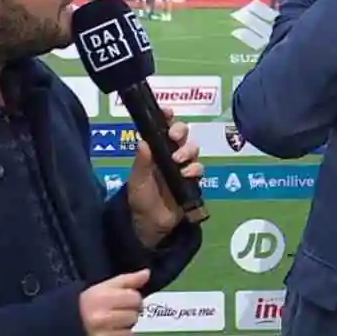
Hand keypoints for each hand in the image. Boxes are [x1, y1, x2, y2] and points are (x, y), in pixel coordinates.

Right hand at [80, 269, 149, 335]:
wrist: (53, 333)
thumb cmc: (80, 307)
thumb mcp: (100, 289)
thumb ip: (125, 281)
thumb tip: (147, 273)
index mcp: (101, 299)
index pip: (135, 299)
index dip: (132, 300)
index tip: (123, 302)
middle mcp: (102, 319)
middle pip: (134, 317)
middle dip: (127, 315)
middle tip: (114, 316)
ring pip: (129, 334)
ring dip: (122, 332)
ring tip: (108, 329)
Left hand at [126, 107, 202, 246]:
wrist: (150, 223)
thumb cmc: (140, 198)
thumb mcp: (137, 179)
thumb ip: (141, 162)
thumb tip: (144, 142)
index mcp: (156, 150)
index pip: (163, 128)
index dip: (167, 118)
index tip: (168, 112)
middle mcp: (171, 155)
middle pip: (182, 134)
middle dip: (181, 131)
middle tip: (174, 136)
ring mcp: (183, 167)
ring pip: (193, 149)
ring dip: (188, 151)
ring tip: (178, 160)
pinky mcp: (192, 181)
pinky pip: (199, 169)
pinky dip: (194, 169)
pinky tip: (186, 174)